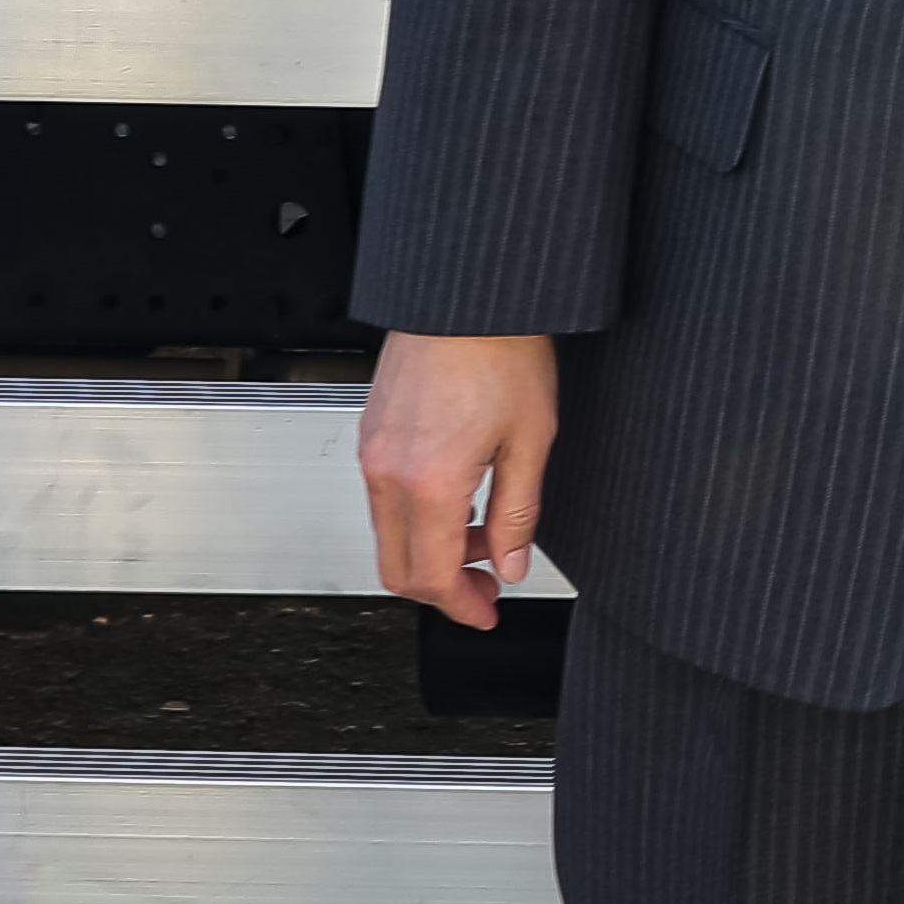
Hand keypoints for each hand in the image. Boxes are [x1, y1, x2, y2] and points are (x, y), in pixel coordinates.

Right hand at [360, 328, 562, 626]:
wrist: (468, 292)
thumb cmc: (501, 349)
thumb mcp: (531, 440)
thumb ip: (518, 513)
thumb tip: (510, 563)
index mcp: (429, 483)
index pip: (431, 578)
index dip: (461, 607)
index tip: (486, 611)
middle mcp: (388, 471)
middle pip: (397, 567)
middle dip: (442, 588)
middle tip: (484, 585)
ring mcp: (373, 450)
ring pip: (387, 533)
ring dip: (431, 549)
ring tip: (481, 534)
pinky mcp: (372, 430)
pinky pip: (382, 496)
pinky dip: (415, 516)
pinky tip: (457, 497)